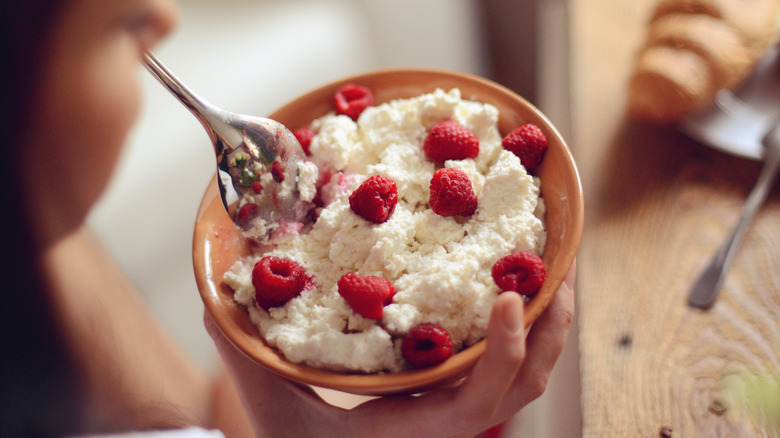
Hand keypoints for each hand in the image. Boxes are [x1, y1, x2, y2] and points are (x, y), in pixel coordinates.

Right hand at [205, 262, 574, 437]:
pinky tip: (509, 290)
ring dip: (544, 327)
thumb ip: (247, 359)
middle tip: (559, 268)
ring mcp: (455, 411)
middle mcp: (448, 425)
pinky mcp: (452, 397)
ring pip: (523, 377)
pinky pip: (501, 366)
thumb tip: (215, 303)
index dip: (505, 353)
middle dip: (550, 329)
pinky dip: (518, 330)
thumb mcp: (274, 411)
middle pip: (526, 384)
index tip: (510, 299)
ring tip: (550, 270)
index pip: (481, 404)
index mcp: (418, 434)